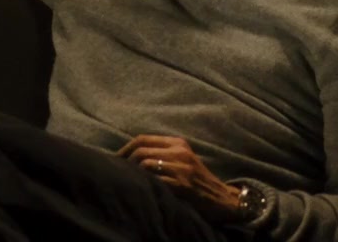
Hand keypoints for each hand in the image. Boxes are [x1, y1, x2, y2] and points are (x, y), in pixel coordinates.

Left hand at [117, 134, 239, 222]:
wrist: (221, 199)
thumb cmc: (197, 181)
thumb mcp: (183, 160)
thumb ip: (163, 154)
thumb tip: (130, 155)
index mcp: (178, 143)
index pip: (143, 139)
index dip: (125, 149)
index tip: (115, 160)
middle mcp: (180, 151)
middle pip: (141, 150)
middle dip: (125, 162)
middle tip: (118, 174)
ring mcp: (182, 168)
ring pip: (145, 163)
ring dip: (132, 174)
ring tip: (128, 182)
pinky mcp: (182, 185)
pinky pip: (155, 180)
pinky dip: (144, 184)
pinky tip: (141, 190)